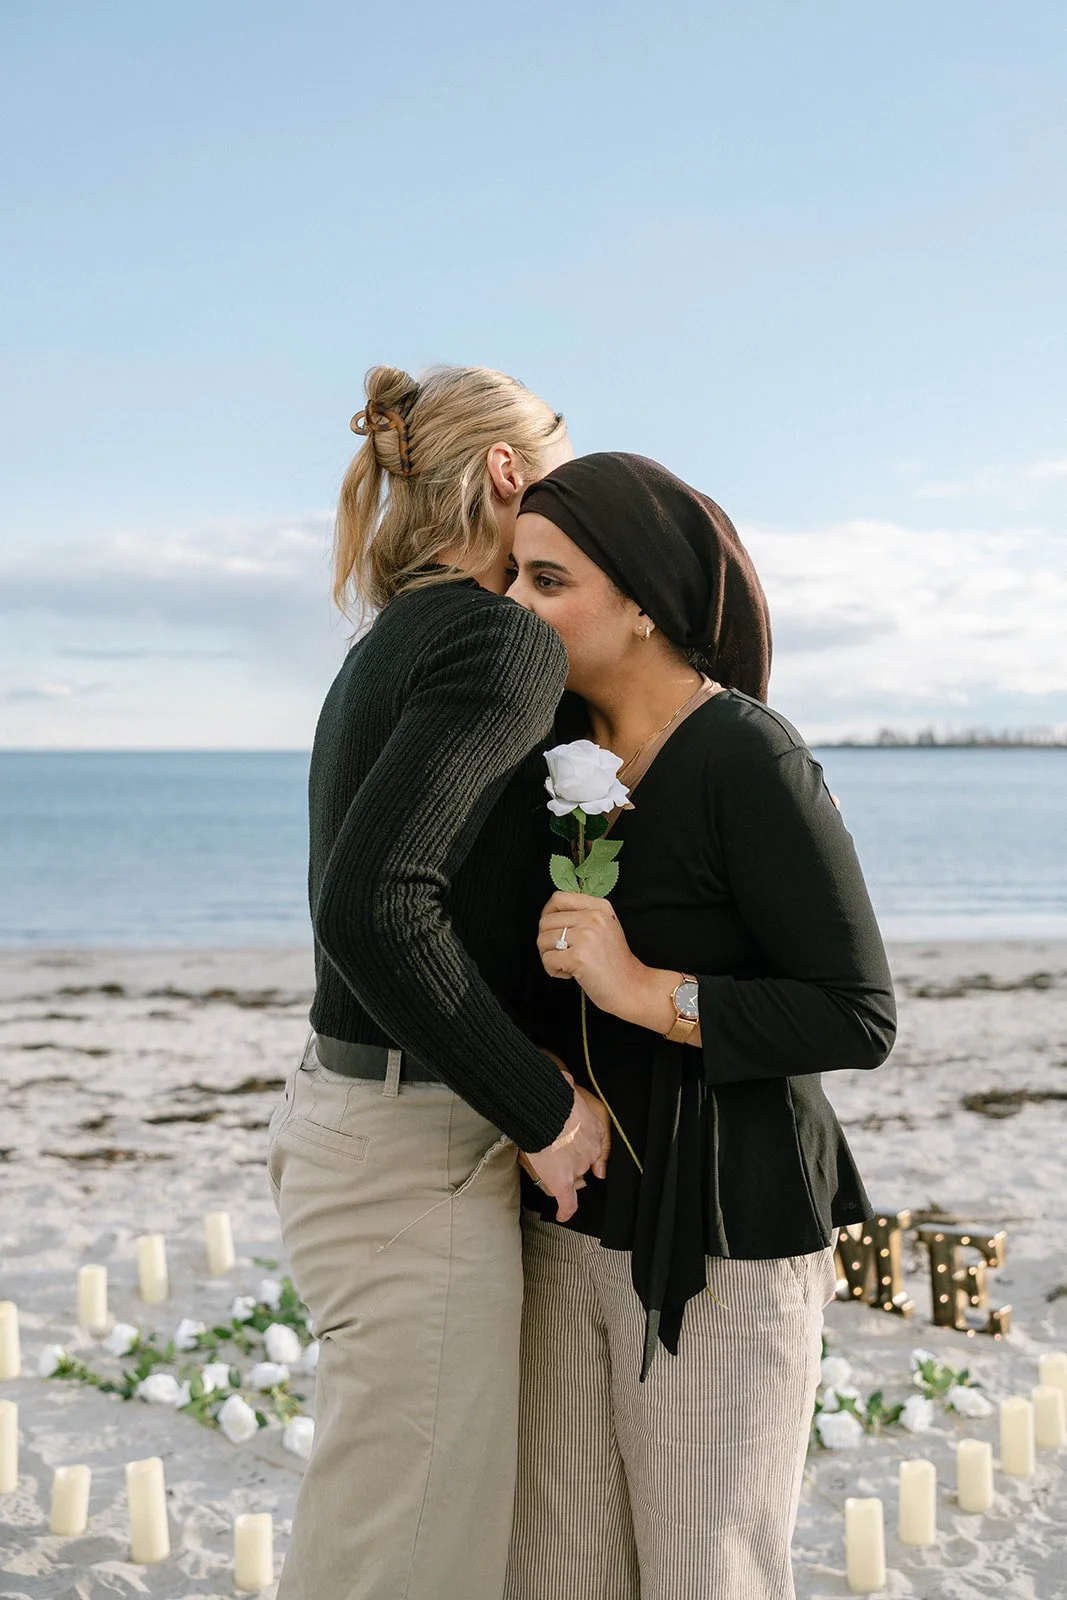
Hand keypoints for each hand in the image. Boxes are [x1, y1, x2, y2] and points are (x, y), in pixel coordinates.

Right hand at [522, 1085, 610, 1222]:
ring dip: (567, 1180)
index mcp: (593, 1128)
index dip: (592, 1157)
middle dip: (577, 1166)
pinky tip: (563, 1215)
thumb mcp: (565, 1086)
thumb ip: (567, 1085)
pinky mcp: (563, 1180)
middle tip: (563, 1164)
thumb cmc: (552, 1096)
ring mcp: (578, 1166)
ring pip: (574, 1178)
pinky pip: (567, 1201)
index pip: (596, 1148)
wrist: (546, 1111)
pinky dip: (566, 1210)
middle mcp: (590, 1149)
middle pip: (585, 1164)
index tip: (591, 1162)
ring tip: (556, 1179)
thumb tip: (565, 1079)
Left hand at [538, 890, 645, 1017]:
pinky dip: (553, 970)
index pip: (559, 899)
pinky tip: (570, 974)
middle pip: (546, 921)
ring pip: (543, 939)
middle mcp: (594, 917)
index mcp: (600, 907)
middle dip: (546, 940)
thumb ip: (582, 916)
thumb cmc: (615, 962)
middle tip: (560, 953)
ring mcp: (586, 936)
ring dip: (548, 956)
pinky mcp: (578, 957)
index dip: (547, 914)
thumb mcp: (605, 927)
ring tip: (566, 964)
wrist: (630, 987)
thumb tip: (549, 915)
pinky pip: (547, 959)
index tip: (551, 929)